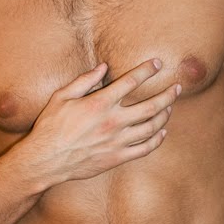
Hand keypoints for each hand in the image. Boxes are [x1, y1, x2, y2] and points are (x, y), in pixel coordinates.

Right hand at [23, 58, 180, 184]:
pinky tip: (162, 133)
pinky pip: (145, 148)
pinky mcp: (118, 157)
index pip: (131, 82)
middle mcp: (113, 121)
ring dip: (165, 115)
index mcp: (100, 103)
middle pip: (151, 105)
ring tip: (170, 107)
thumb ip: (84, 81)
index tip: (157, 64)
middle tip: (178, 87)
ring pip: (152, 127)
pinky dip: (157, 140)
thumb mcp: (61, 97)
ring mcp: (118, 141)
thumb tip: (103, 67)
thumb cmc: (51, 126)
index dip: (147, 70)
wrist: (46, 160)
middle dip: (168, 94)